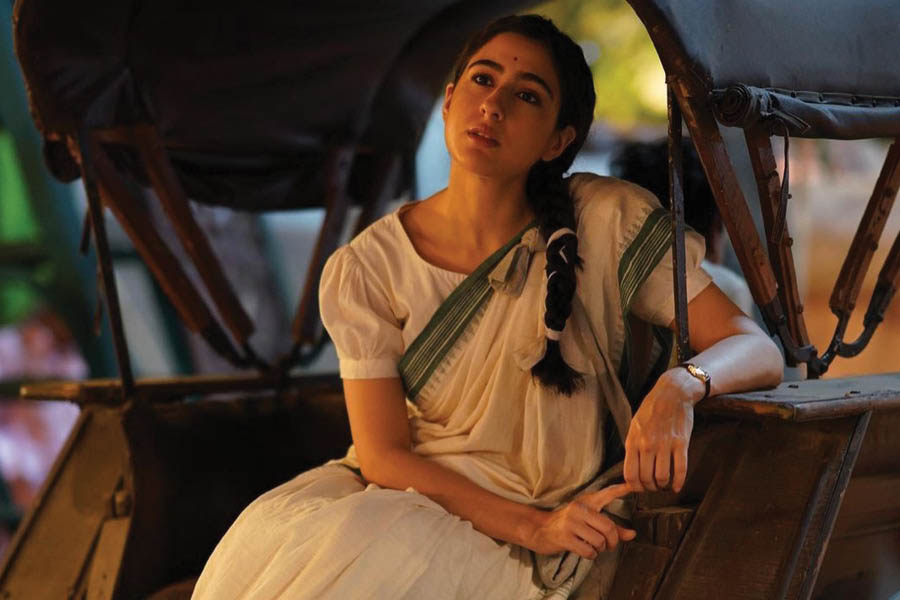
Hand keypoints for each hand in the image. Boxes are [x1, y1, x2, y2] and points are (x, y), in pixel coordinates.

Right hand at [526, 483, 635, 558]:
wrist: (540, 529)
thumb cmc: (569, 525)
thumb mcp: (589, 521)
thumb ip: (612, 527)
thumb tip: (632, 534)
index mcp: (587, 502)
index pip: (607, 494)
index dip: (621, 489)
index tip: (634, 486)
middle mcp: (579, 509)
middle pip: (609, 527)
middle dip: (613, 541)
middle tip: (609, 545)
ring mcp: (571, 523)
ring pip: (600, 541)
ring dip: (601, 549)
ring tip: (594, 547)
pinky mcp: (565, 537)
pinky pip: (589, 551)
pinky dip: (591, 555)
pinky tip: (585, 551)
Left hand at [624, 368, 698, 492]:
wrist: (672, 393)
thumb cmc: (651, 409)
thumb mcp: (634, 425)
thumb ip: (632, 445)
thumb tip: (632, 467)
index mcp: (633, 441)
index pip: (630, 474)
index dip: (634, 487)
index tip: (639, 488)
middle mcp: (647, 445)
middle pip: (646, 478)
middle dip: (649, 488)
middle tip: (653, 487)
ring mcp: (665, 445)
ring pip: (662, 477)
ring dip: (663, 486)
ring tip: (663, 485)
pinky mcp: (681, 443)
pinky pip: (680, 469)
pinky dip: (678, 482)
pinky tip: (677, 486)